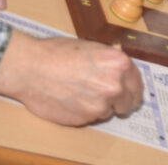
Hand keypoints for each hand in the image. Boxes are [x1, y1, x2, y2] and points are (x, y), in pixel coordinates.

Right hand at [0, 32, 143, 125]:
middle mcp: (115, 86)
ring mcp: (100, 105)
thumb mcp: (93, 48)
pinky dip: (84, 113)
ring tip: (80, 94)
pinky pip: (90, 119)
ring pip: (108, 111)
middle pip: (128, 103)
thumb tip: (120, 70)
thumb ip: (110, 62)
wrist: (30, 68)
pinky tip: (70, 101)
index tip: (130, 93)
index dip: (133, 89)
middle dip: (120, 101)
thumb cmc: (57, 53)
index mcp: (120, 65)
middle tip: (107, 98)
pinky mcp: (84, 119)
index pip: (137, 84)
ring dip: (100, 106)